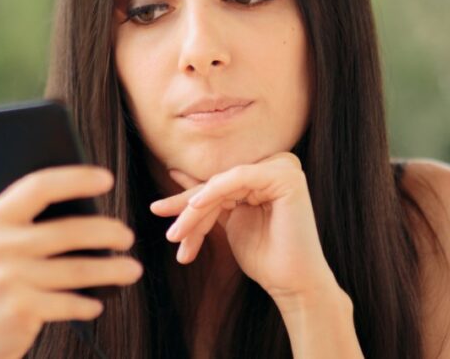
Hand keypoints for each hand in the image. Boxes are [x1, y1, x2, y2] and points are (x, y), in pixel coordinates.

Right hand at [0, 166, 142, 358]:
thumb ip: (30, 216)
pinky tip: (98, 303)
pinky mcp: (19, 310)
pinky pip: (69, 303)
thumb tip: (89, 192)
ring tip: (133, 269)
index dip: (76, 179)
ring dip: (112, 270)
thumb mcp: (1, 240)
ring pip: (77, 270)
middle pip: (68, 231)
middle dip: (106, 232)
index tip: (108, 178)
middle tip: (128, 236)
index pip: (39, 187)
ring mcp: (7, 279)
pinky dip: (88, 304)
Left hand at [149, 152, 341, 306]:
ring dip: (195, 210)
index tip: (157, 210)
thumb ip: (207, 196)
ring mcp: (284, 167)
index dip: (186, 202)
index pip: (217, 185)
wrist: (292, 283)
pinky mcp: (287, 175)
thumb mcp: (226, 220)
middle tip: (169, 234)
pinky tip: (195, 206)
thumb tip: (175, 172)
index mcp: (264, 174)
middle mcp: (276, 165)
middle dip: (188, 210)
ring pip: (223, 183)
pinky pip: (239, 178)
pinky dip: (214, 191)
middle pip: (218, 184)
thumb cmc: (264, 257)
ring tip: (177, 235)